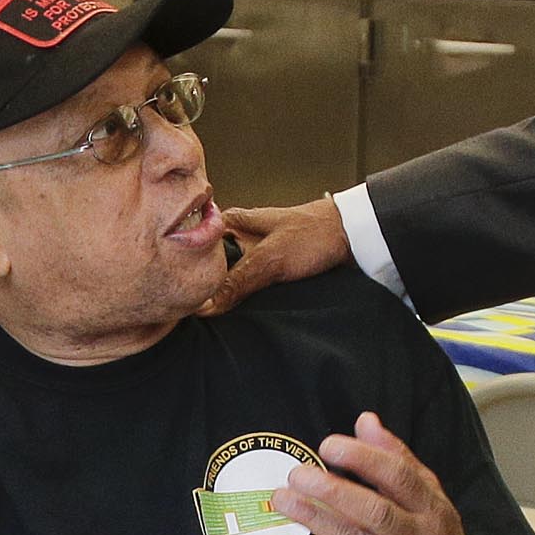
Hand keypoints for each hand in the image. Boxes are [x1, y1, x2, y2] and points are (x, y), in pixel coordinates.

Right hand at [202, 198, 349, 314]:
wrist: (352, 236)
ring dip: (228, 293)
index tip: (182, 295)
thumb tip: (204, 307)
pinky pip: (249, 282)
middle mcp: (239, 234)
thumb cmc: (314, 234)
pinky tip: (242, 308)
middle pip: (211, 266)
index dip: (188, 272)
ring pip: (231, 276)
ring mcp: (254, 250)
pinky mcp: (269, 265)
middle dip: (207, 286)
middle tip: (197, 308)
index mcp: (231, 222)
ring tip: (217, 312)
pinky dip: (246, 294)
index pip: (195, 249)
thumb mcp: (269, 261)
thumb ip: (235, 284)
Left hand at [263, 414, 497, 534]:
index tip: (329, 446)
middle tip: (298, 474)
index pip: (399, 477)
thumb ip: (399, 460)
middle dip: (332, 490)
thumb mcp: (431, 500)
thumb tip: (365, 421)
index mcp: (433, 509)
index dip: (362, 458)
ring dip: (312, 518)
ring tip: (282, 499)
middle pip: (375, 511)